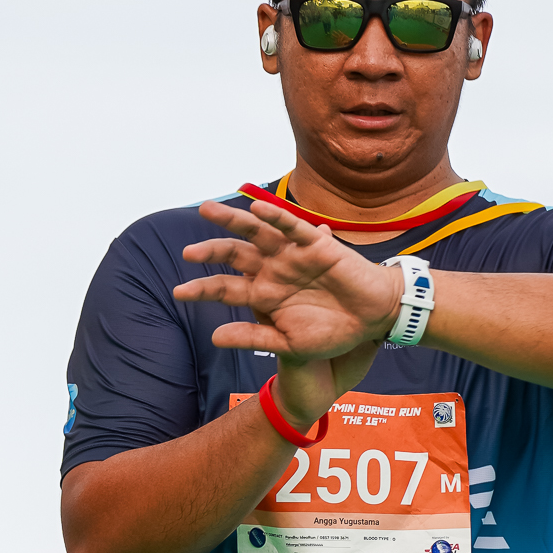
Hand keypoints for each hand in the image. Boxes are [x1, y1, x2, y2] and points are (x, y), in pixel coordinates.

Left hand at [174, 199, 403, 361]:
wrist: (373, 320)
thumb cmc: (333, 333)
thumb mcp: (288, 344)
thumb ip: (253, 338)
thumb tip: (215, 337)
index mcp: (264, 295)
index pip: (226, 288)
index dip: (202, 289)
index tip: (179, 292)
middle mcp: (273, 270)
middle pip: (235, 254)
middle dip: (212, 251)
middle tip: (189, 252)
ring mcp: (292, 255)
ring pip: (257, 232)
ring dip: (233, 221)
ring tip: (207, 211)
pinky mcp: (316, 245)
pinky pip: (293, 227)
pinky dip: (276, 217)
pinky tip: (257, 209)